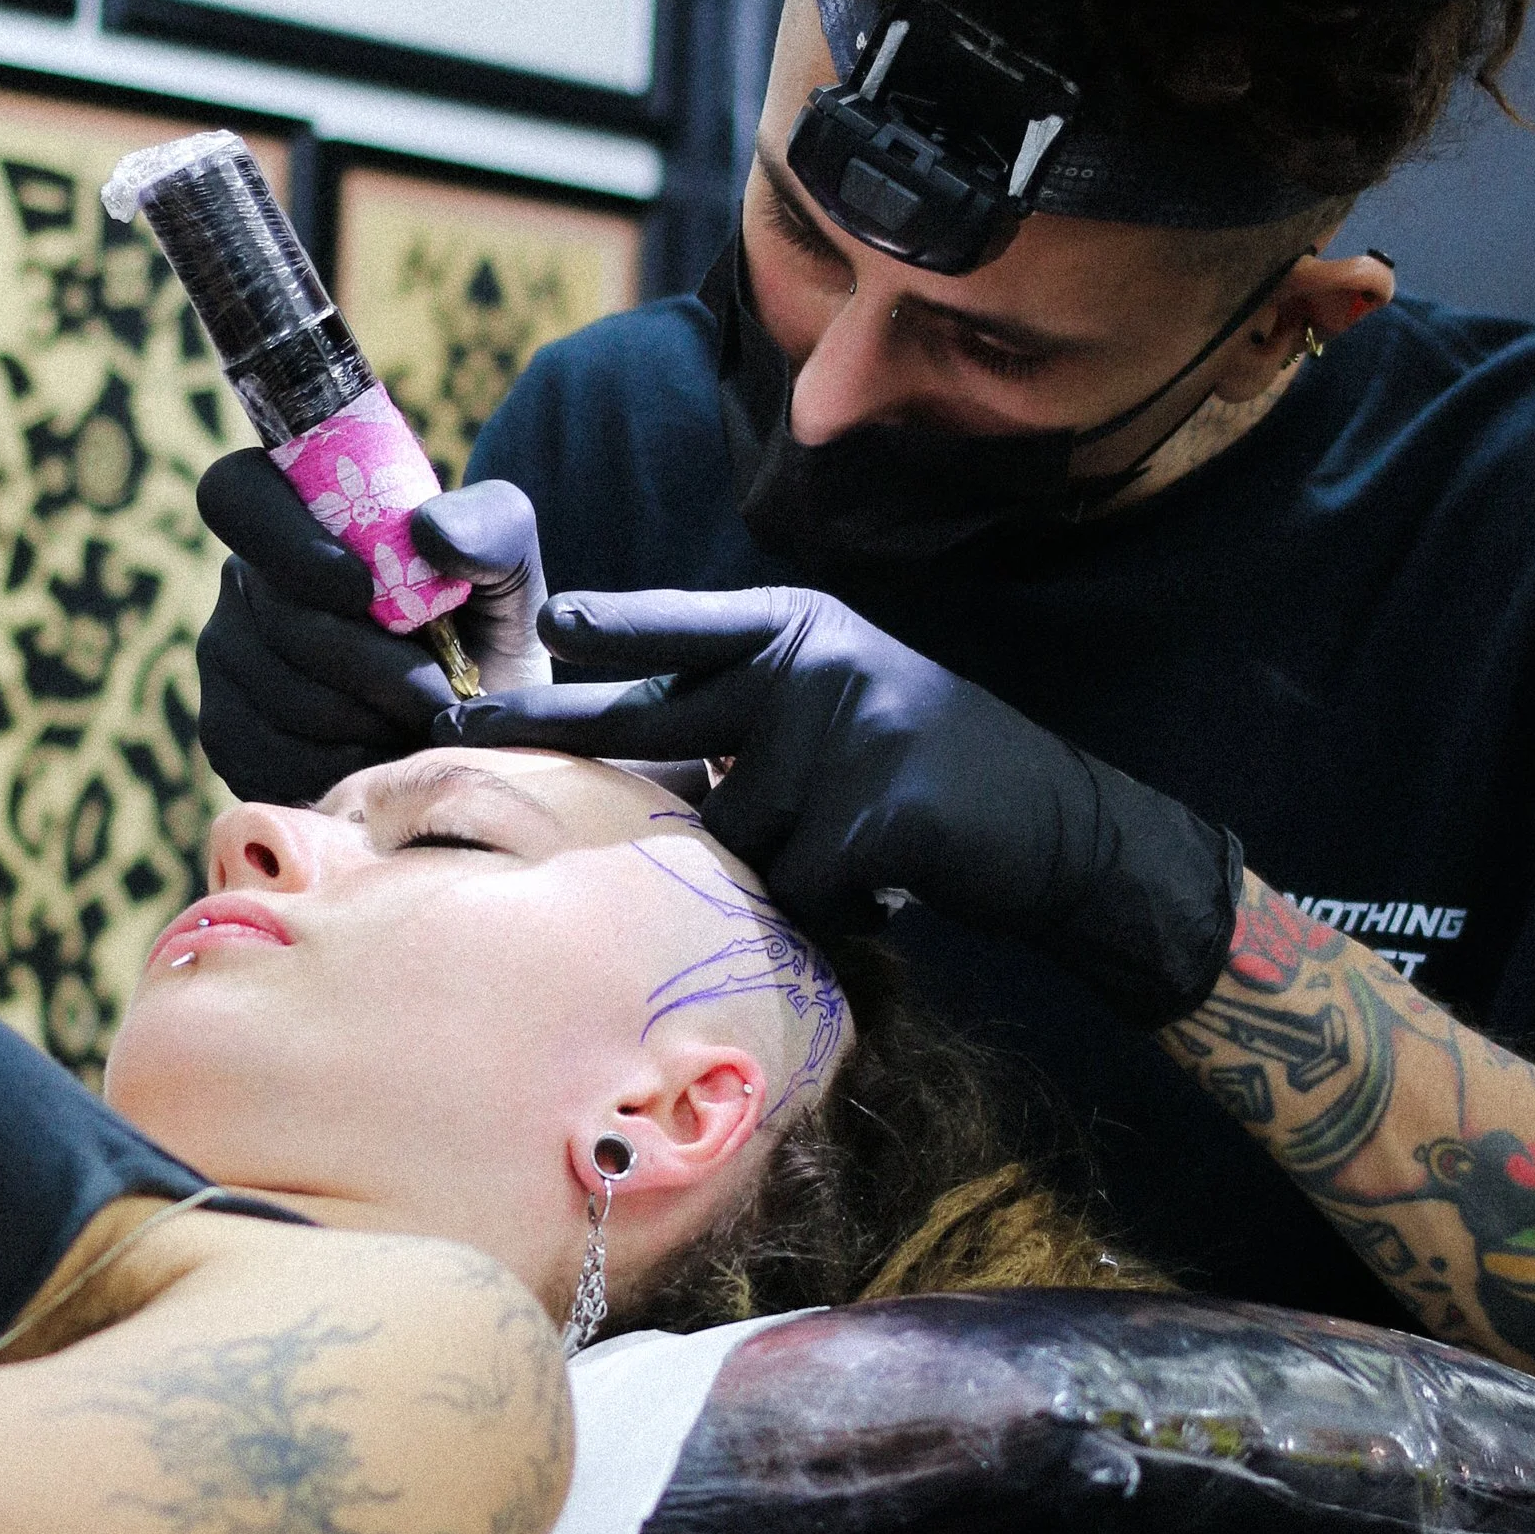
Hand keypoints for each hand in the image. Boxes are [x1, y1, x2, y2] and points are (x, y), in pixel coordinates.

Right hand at [195, 455, 548, 802]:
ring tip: (418, 722)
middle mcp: (244, 581)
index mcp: (293, 511)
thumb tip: (427, 533)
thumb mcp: (507, 571)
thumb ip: (488, 528)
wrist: (477, 729)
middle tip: (436, 692)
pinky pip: (274, 756)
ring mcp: (224, 660)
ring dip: (370, 719)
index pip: (238, 492)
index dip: (287, 542)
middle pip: (280, 619)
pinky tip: (385, 757)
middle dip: (372, 666)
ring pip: (282, 695)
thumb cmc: (485, 633)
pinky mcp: (227, 736)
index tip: (362, 591)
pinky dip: (346, 765)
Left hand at [444, 584, 1241, 1025]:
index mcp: (807, 633)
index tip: (545, 626)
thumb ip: (754, 718)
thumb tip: (639, 773)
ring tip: (855, 856)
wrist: (1069, 835)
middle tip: (465, 729)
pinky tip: (886, 890)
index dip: (615, 627)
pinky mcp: (875, 814)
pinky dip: (828, 908)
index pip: (689, 626)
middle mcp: (817, 669)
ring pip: (733, 842)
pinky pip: (793, 887)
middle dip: (558, 728)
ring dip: (775, 871)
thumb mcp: (848, 710)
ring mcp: (848, 737)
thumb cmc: (940, 781)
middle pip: (657, 718)